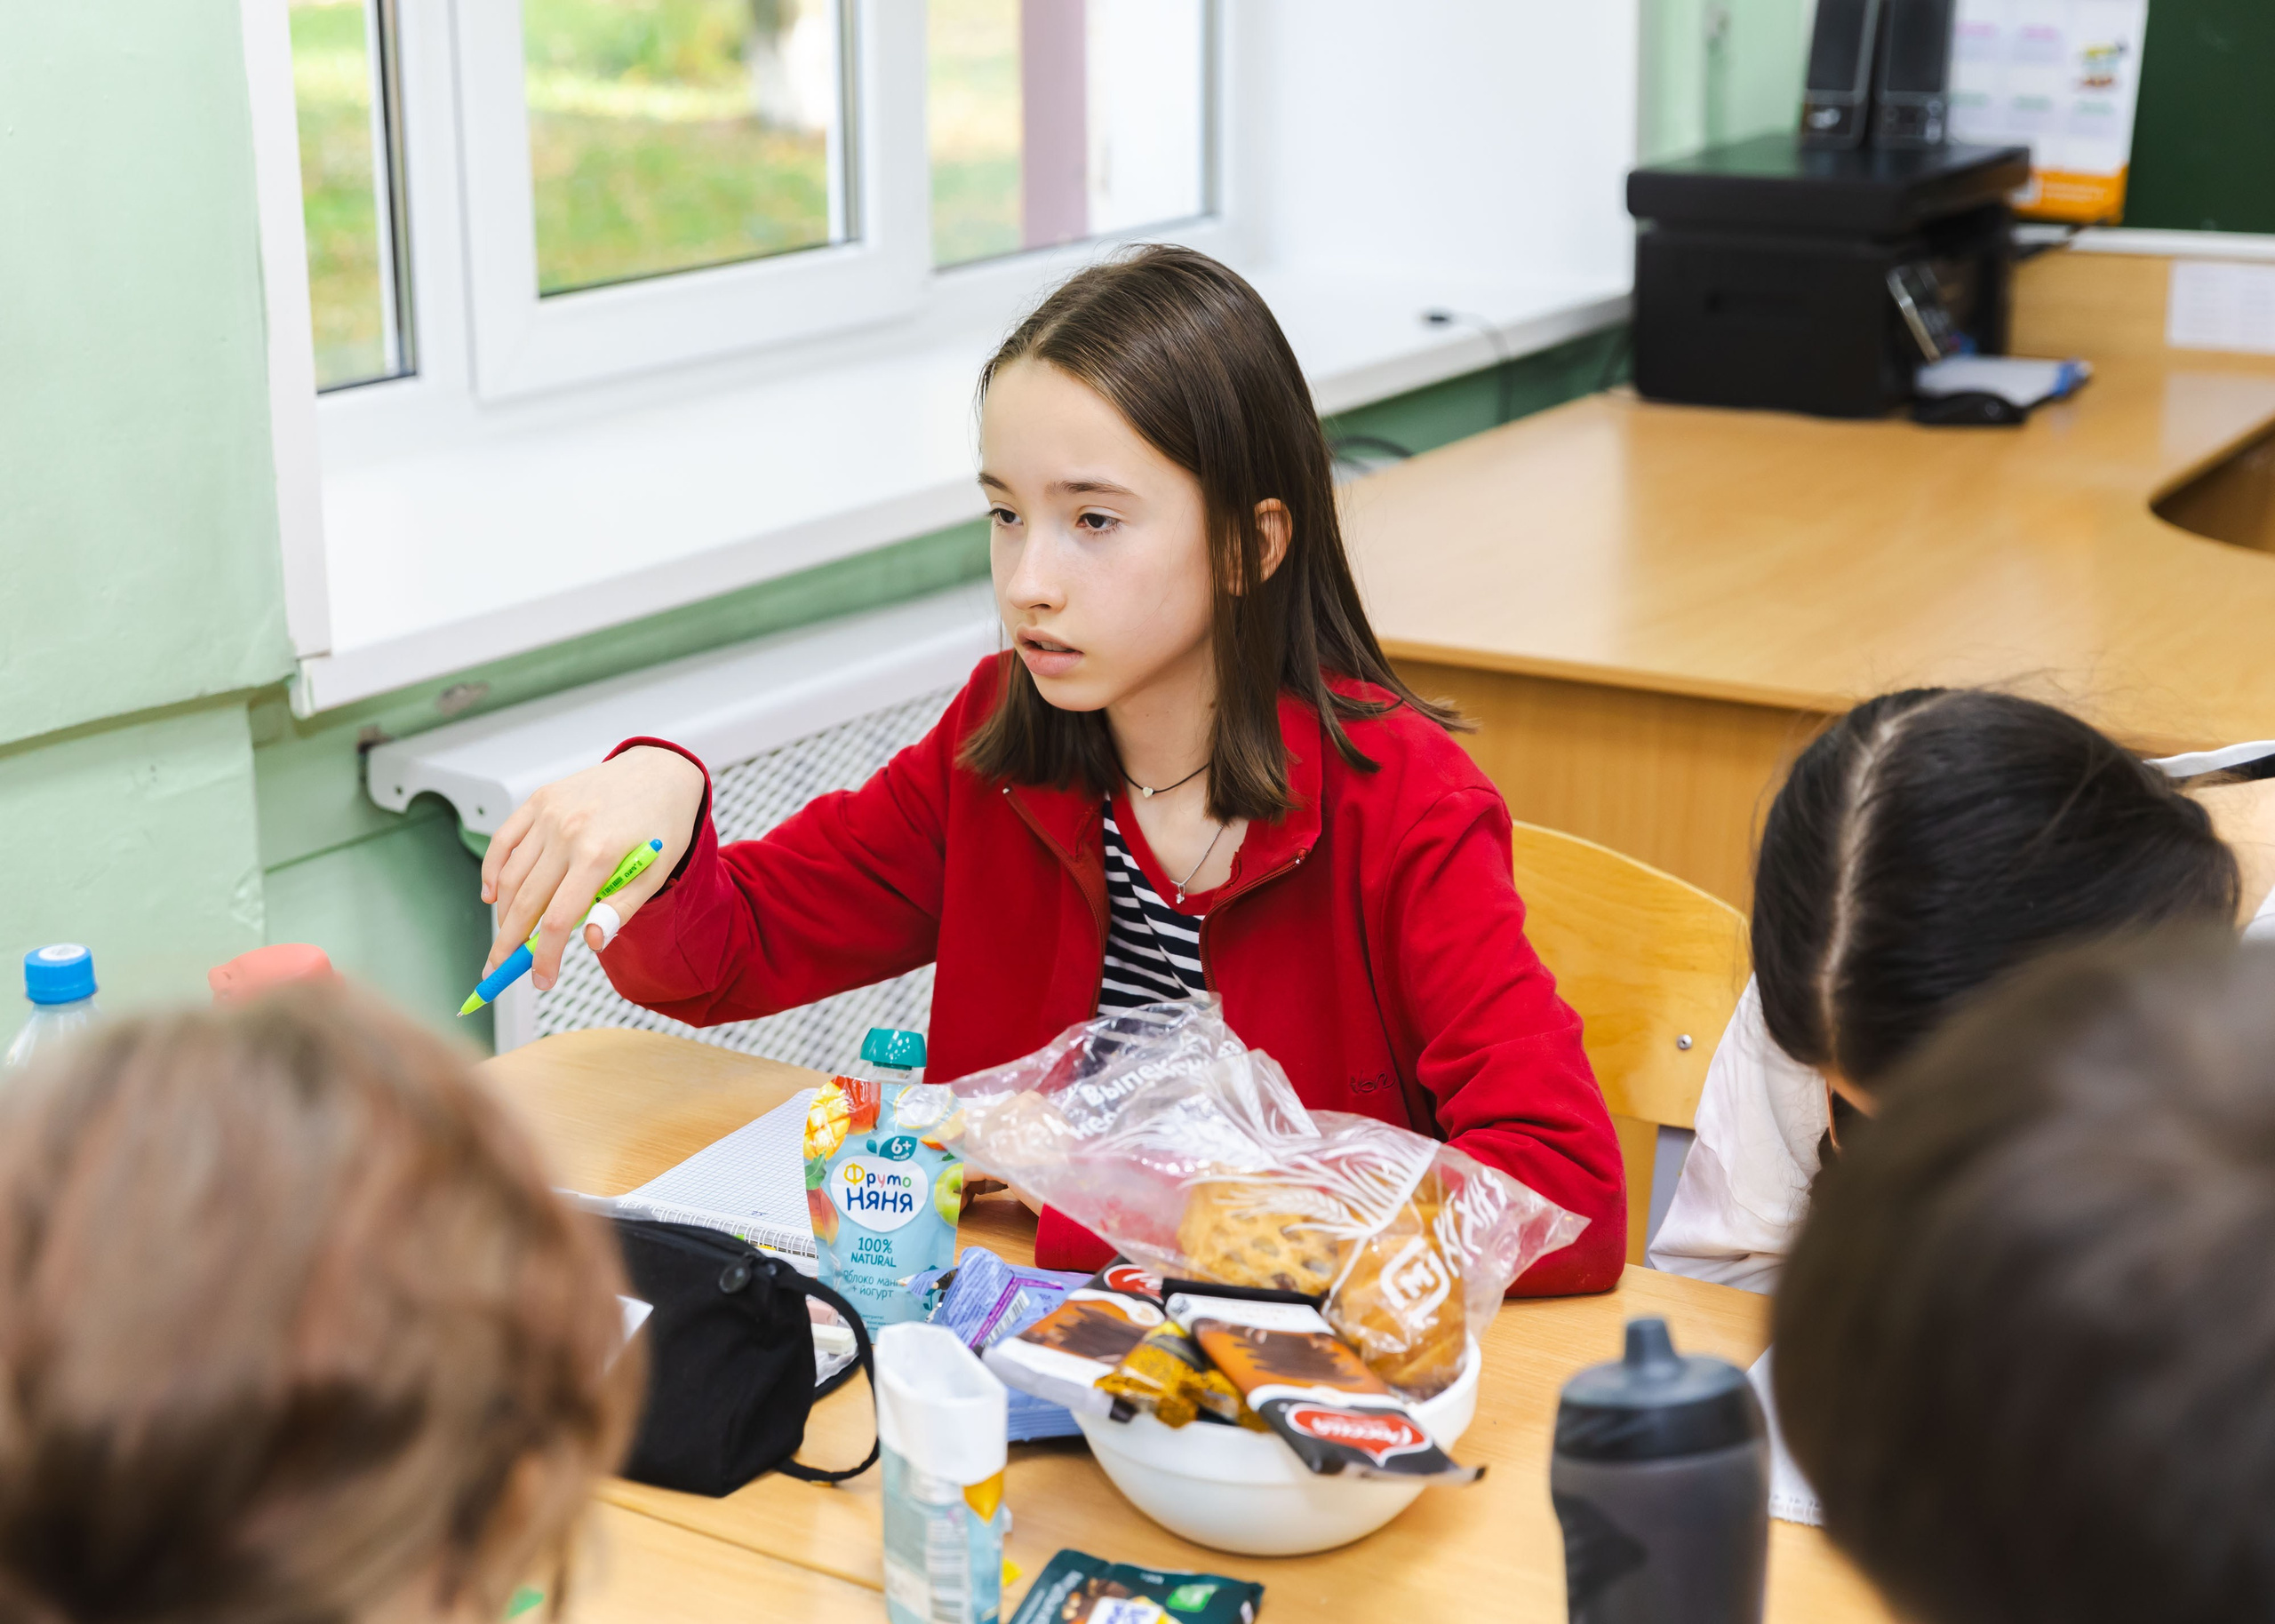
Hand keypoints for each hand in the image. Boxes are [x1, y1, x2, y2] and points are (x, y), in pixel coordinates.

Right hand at [478, 746, 707, 989]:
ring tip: (506, 938)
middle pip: (525, 901)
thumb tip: (590, 940)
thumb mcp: (657, 871)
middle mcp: (568, 831)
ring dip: (503, 913)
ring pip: (509, 875)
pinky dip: (492, 871)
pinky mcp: (539, 800)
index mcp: (600, 854)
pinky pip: (503, 841)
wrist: (660, 772)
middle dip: (508, 944)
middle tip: (499, 972)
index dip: (543, 956)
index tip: (541, 980)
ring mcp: (549, 813)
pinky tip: (493, 896)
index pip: (557, 919)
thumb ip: (621, 908)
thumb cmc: (662, 825)